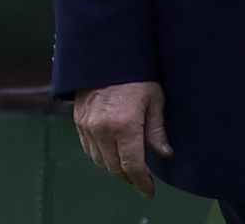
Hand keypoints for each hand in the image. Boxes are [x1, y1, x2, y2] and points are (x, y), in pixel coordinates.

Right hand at [72, 80, 173, 196]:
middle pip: (115, 168)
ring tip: (128, 165)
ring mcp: (88, 126)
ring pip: (100, 161)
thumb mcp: (154, 98)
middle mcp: (103, 129)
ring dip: (114, 167)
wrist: (105, 54)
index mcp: (125, 125)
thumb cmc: (135, 74)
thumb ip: (157, 130)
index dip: (141, 182)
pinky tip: (112, 151)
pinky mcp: (79, 121)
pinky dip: (101, 155)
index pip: (132, 166)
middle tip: (142, 180)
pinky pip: (89, 149)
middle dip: (129, 178)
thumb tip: (165, 154)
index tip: (149, 191)